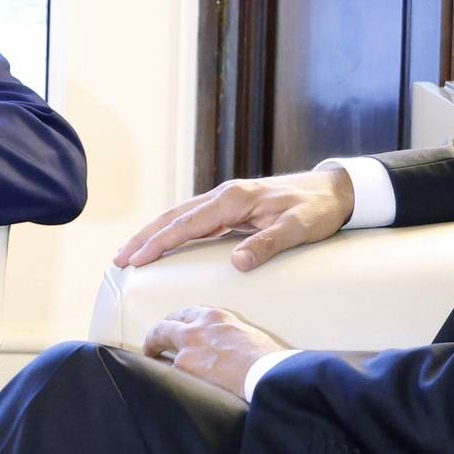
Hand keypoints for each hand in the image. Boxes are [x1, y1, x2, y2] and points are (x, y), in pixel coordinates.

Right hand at [114, 168, 354, 271]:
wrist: (334, 189)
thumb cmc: (317, 210)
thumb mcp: (299, 229)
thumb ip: (268, 244)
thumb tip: (237, 263)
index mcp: (235, 200)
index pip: (188, 224)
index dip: (159, 243)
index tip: (137, 260)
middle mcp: (225, 195)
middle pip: (174, 217)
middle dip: (144, 237)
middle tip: (119, 259)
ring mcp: (226, 199)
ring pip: (180, 215)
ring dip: (153, 233)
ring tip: (131, 252)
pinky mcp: (231, 206)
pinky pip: (193, 218)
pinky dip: (172, 229)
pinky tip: (163, 241)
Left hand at [142, 306, 285, 398]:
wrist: (266, 374)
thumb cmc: (266, 358)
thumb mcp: (247, 334)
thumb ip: (227, 335)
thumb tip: (224, 348)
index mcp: (214, 317)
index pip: (186, 314)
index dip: (175, 323)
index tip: (171, 328)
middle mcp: (196, 329)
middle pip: (164, 328)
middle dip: (154, 338)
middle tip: (151, 348)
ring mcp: (187, 351)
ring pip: (162, 352)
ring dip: (159, 361)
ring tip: (158, 372)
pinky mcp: (184, 372)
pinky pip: (168, 375)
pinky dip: (169, 381)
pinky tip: (169, 388)